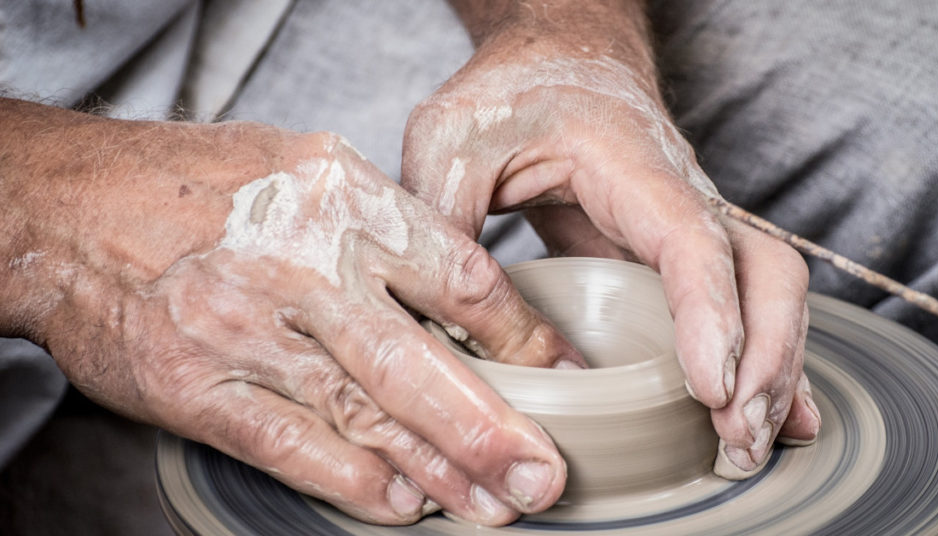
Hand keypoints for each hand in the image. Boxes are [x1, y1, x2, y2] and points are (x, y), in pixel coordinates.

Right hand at [0, 98, 583, 524]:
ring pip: (361, 414)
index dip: (520, 336)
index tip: (560, 374)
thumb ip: (388, 228)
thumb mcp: (312, 168)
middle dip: (490, 428)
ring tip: (489, 504)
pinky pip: (288, 443)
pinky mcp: (197, 387)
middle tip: (541, 476)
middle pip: (416, 363)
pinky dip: (350, 478)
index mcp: (343, 200)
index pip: (460, 277)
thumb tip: (469, 297)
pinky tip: (400, 503)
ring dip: (434, 469)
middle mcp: (300, 265)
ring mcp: (245, 331)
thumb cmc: (207, 185)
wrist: (75, 207)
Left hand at [403, 0, 819, 477]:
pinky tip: (761, 414)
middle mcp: (681, 195)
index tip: (711, 388)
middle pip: (765, 272)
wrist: (557, 56)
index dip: (711, 316)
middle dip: (767, 359)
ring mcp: (690, 225)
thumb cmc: (510, 90)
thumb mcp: (452, 138)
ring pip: (768, 293)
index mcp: (631, 164)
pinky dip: (761, 360)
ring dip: (773, 371)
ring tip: (746, 447)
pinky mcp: (677, 254)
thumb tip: (441, 317)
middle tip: (734, 438)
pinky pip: (742, 303)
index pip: (692, 240)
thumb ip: (443, 216)